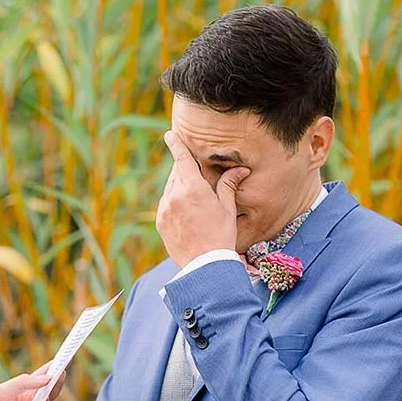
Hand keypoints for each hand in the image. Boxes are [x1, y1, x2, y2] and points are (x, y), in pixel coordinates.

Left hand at [155, 130, 249, 266]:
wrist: (204, 266)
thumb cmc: (221, 235)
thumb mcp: (227, 208)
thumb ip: (228, 185)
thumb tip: (240, 169)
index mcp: (193, 188)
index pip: (182, 159)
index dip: (175, 144)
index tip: (169, 135)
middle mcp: (174, 195)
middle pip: (177, 174)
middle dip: (186, 172)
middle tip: (199, 180)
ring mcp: (165, 209)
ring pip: (171, 189)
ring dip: (180, 189)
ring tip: (196, 204)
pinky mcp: (160, 222)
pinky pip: (166, 205)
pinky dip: (174, 204)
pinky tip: (188, 216)